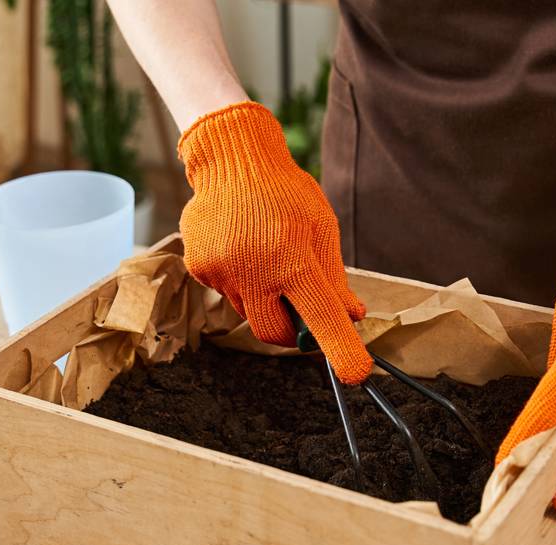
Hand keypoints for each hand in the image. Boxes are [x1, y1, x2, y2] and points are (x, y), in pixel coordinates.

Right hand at [177, 101, 370, 383]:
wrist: (231, 159)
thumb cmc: (285, 192)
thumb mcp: (321, 228)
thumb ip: (334, 276)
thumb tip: (351, 315)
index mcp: (294, 259)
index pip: (322, 317)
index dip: (341, 349)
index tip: (355, 375)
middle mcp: (255, 271)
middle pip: (275, 334)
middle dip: (289, 332)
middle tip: (298, 307)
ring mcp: (222, 271)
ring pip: (248, 312)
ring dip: (262, 299)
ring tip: (263, 255)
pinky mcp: (199, 268)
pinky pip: (225, 292)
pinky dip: (238, 281)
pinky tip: (239, 247)